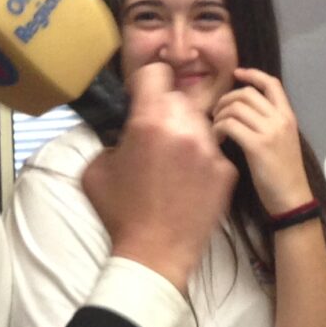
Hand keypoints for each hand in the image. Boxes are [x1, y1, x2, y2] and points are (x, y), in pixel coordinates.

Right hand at [83, 60, 237, 291]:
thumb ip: (110, 138)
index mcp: (149, 121)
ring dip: (188, 133)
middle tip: (158, 134)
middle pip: (179, 99)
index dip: (146, 82)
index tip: (142, 96)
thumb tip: (122, 130)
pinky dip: (203, 160)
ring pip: (201, 124)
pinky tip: (191, 180)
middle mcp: (184, 127)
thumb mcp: (98, 169)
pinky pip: (215, 151)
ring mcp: (210, 149)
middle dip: (167, 111)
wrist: (154, 253)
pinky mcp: (227, 170)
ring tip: (176, 160)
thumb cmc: (121, 212)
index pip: (156, 73)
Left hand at [212, 68, 311, 212]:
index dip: (252, 74)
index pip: (271, 83)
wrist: (292, 198)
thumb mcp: (283, 140)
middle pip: (246, 94)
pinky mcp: (257, 146)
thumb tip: (243, 110)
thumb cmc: (284, 173)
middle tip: (216, 114)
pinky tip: (217, 141)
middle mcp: (280, 119)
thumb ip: (269, 123)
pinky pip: (229, 126)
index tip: (236, 74)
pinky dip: (218, 130)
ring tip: (216, 130)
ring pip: (235, 108)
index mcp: (288, 116)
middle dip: (225, 99)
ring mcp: (269, 131)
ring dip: (219, 116)